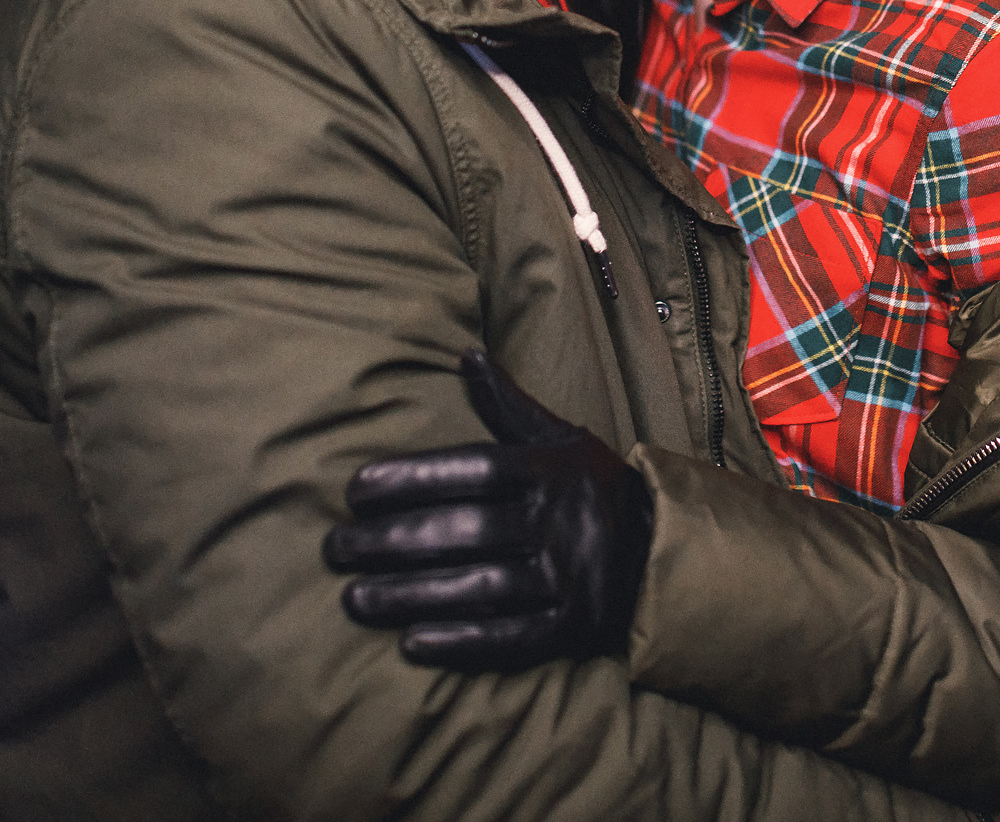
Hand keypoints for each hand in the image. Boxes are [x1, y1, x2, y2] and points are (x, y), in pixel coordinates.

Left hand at [325, 350, 652, 669]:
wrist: (664, 553)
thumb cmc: (595, 490)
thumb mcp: (562, 440)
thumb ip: (508, 406)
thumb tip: (466, 355)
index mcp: (551, 470)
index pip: (472, 470)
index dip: (412, 479)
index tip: (355, 492)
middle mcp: (561, 522)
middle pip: (465, 530)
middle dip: (392, 541)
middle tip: (334, 549)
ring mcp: (569, 578)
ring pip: (478, 586)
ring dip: (410, 595)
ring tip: (354, 599)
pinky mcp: (572, 628)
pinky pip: (510, 638)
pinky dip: (460, 641)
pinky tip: (411, 642)